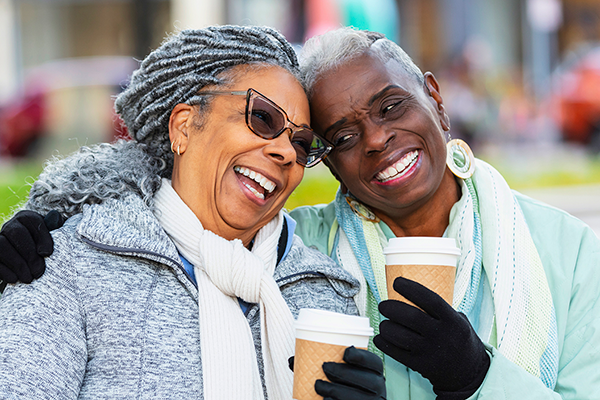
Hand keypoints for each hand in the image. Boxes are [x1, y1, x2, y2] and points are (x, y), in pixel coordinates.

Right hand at [0, 210, 63, 283]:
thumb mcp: (52, 235)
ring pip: (1, 245)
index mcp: (26, 218)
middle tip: (39, 271)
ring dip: (17, 263)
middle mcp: (10, 226)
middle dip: (29, 254)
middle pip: (16, 233)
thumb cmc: (44, 247)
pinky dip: (4, 270)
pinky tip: (15, 279)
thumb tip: (55, 217)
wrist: (28, 260)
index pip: (33, 220)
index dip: (41, 237)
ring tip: (28, 278)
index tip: (47, 253)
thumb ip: (54, 227)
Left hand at [315, 346, 385, 399]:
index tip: (346, 352)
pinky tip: (325, 398)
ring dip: (335, 389)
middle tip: (325, 366)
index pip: (375, 363)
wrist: (346, 399)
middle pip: (367, 380)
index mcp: (376, 373)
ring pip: (356, 397)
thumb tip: (317, 341)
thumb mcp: (350, 370)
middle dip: (344, 373)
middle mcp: (378, 389)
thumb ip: (340, 360)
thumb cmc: (345, 384)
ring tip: (319, 385)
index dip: (362, 357)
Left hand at [374, 277, 489, 399]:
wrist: (470, 372)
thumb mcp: (459, 320)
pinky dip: (384, 343)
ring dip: (386, 327)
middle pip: (411, 317)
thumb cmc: (459, 339)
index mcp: (453, 321)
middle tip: (383, 305)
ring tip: (384, 323)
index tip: (397, 282)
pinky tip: (381, 337)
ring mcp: (430, 352)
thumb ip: (439, 309)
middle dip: (391, 308)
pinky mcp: (421, 366)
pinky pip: (396, 353)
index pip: (430, 300)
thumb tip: (411, 292)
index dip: (411, 288)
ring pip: (400, 336)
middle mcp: (442, 335)